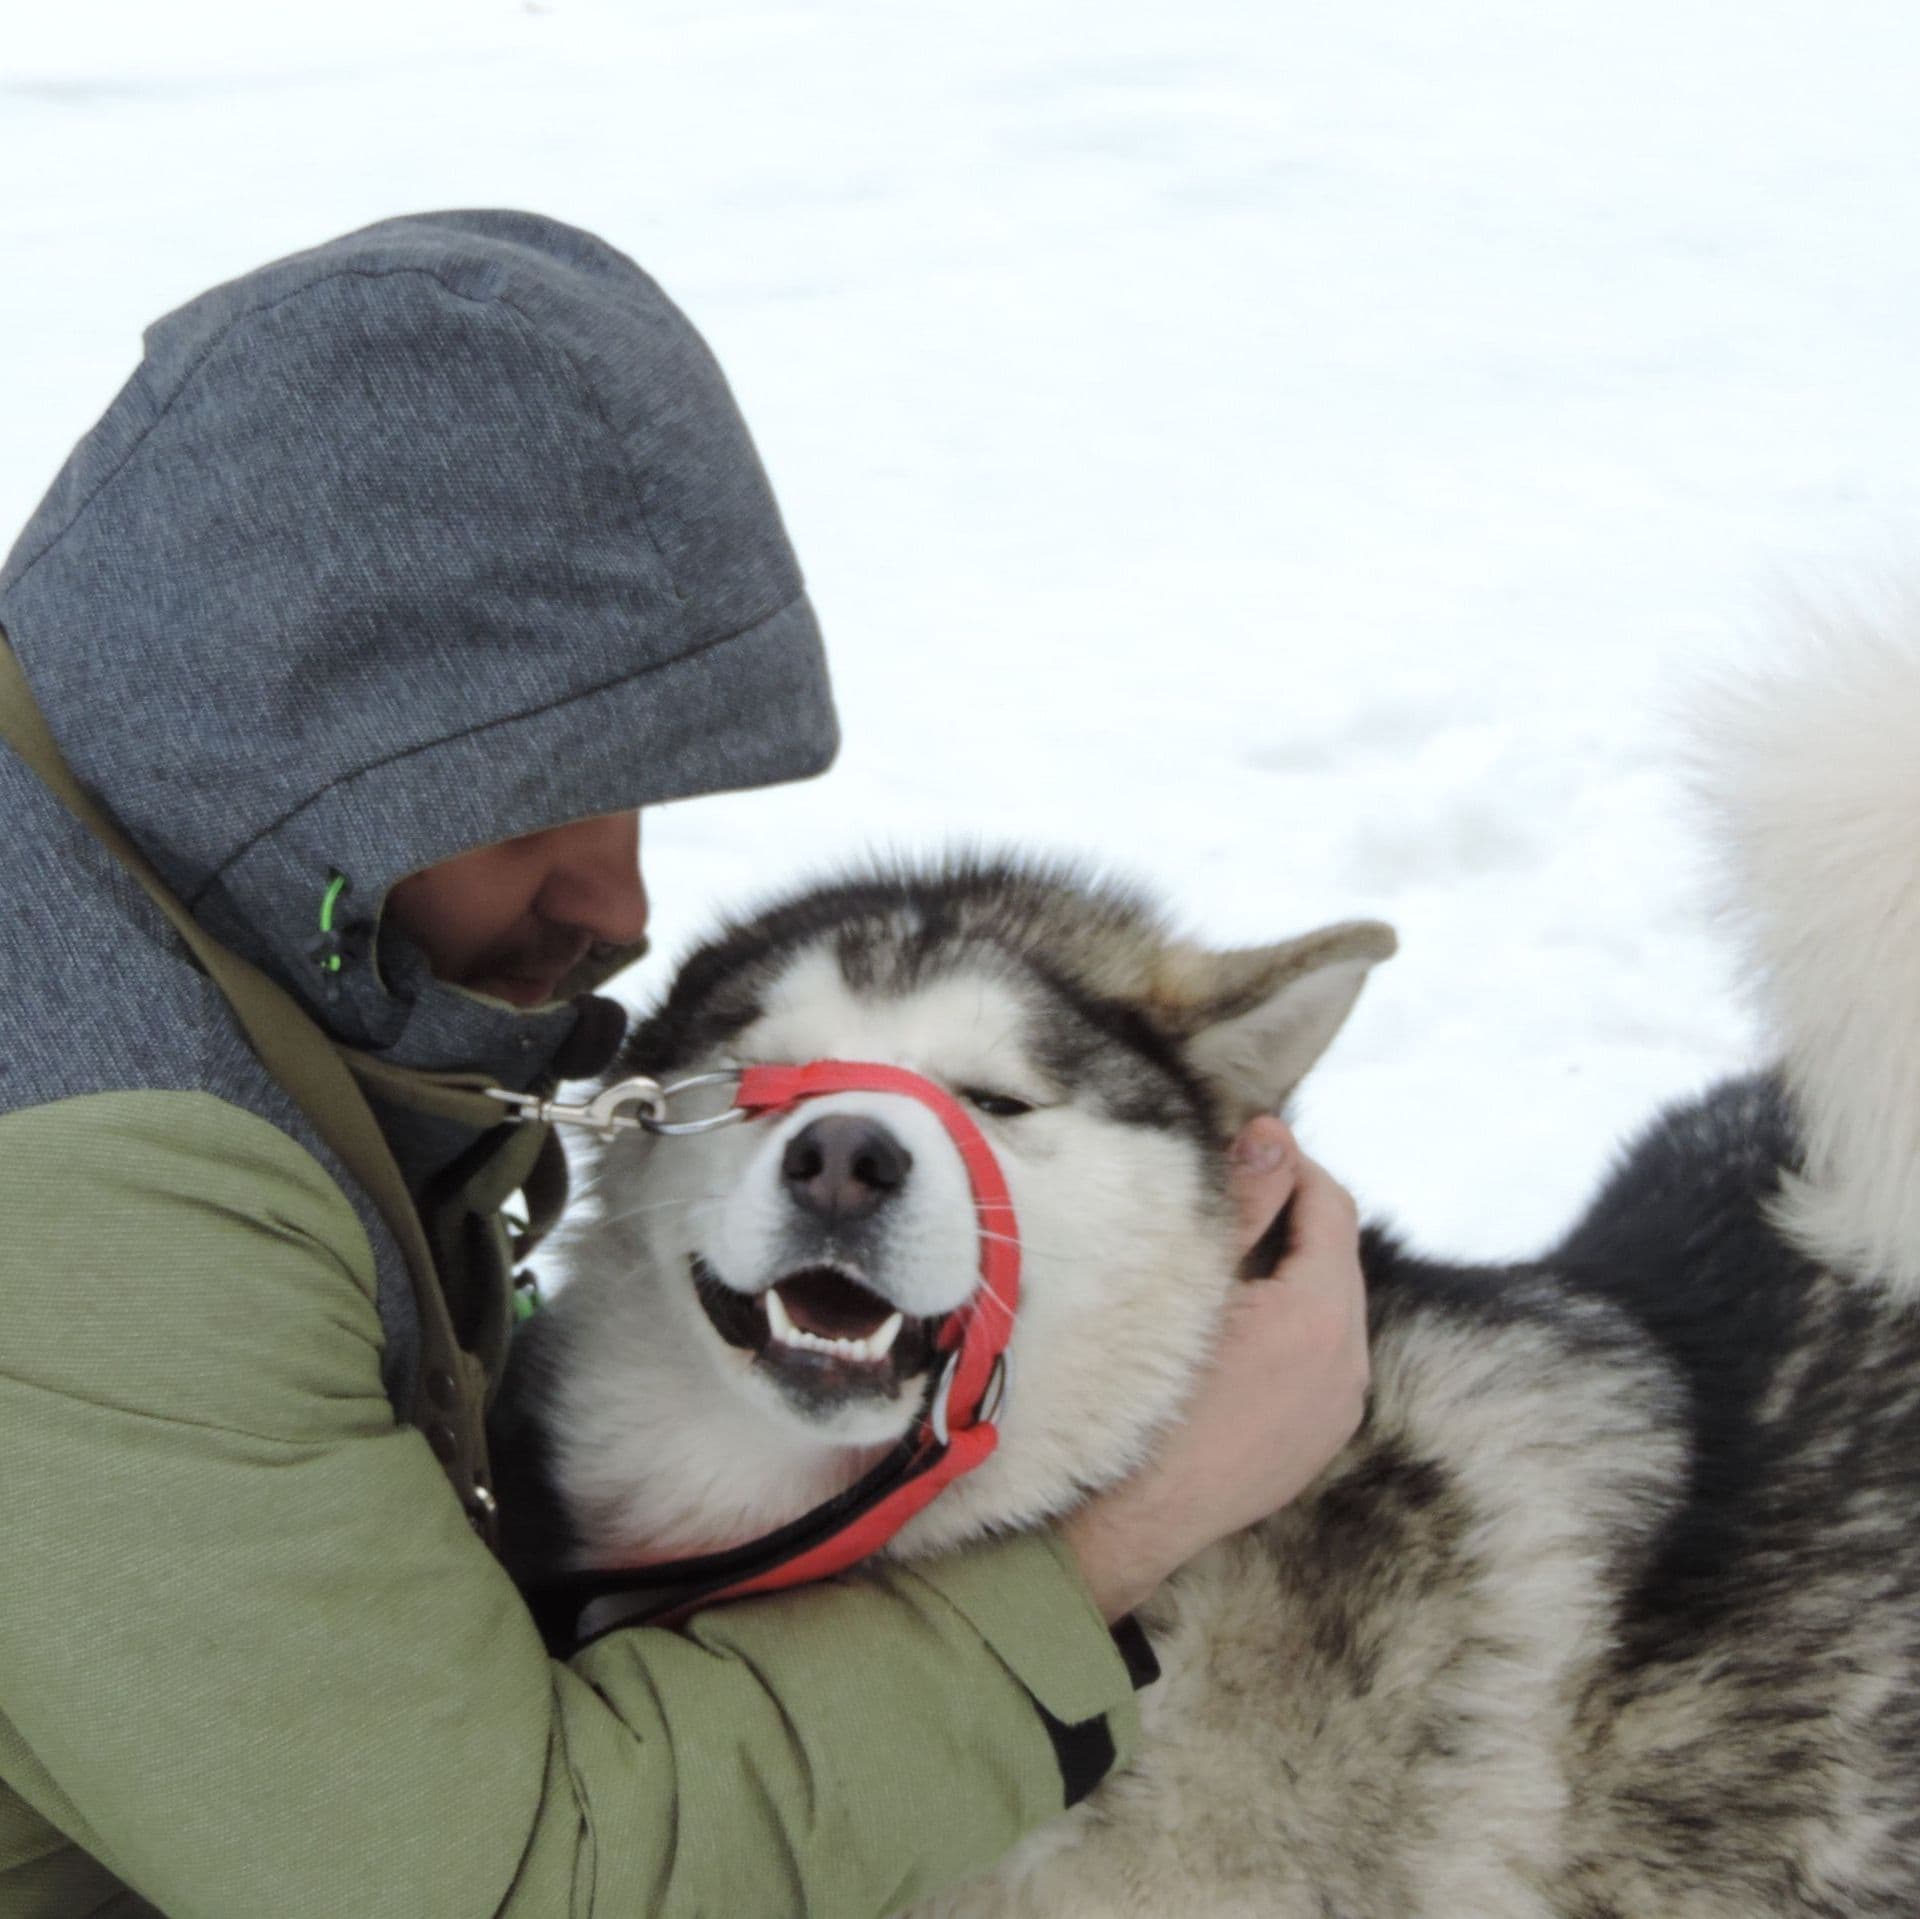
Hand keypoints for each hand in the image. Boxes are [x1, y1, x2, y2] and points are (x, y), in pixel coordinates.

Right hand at [1060, 1116, 1369, 1621]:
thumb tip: (1272, 1135)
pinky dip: (1285, 1324)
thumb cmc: (1133, 1392)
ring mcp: (1335, 1413)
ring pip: (1325, 1308)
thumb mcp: (1184, 1282)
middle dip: (1287, 1215)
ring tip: (1216, 1256)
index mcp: (1322, 1318)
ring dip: (1286, 1270)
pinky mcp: (1314, 1445)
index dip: (1287, 1163)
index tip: (1238, 1144)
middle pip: (1334, 1255)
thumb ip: (1239, 1203)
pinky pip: (1315, 1359)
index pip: (1330, 1204)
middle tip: (1221, 1192)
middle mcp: (1348, 1367)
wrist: (1115, 1523)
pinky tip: (1224, 1325)